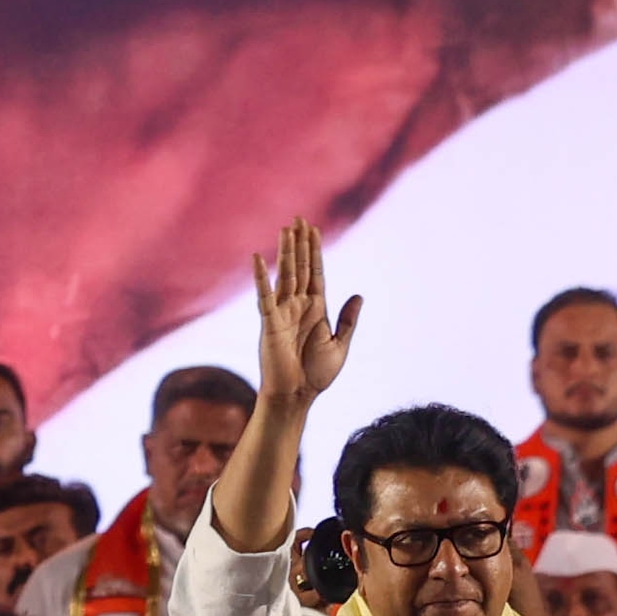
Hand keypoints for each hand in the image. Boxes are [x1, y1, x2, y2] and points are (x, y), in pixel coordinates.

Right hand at [248, 217, 360, 414]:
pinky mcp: (270, 324)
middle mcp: (298, 306)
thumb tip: (358, 294)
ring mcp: (282, 313)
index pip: (315, 273)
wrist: (297, 396)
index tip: (312, 228)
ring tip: (286, 229)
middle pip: (300, 268)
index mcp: (315, 309)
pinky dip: (261, 278)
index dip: (314, 250)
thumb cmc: (316, 375)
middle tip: (298, 218)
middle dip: (300, 243)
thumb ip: (348, 320)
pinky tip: (258, 259)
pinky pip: (265, 296)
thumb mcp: (340, 345)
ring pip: (285, 276)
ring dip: (286, 252)